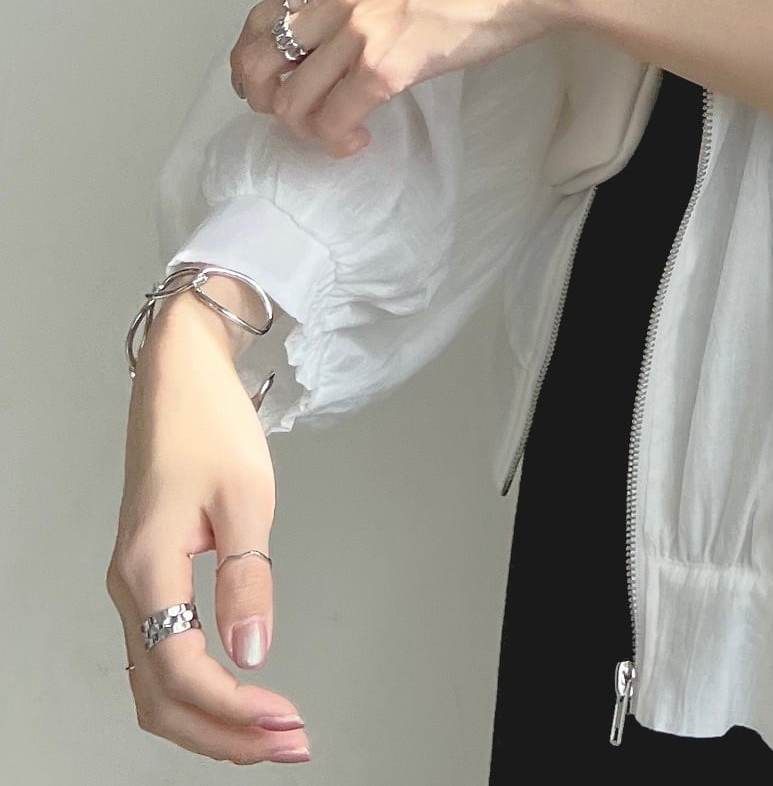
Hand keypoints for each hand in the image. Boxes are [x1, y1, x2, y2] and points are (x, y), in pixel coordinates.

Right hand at [107, 292, 310, 764]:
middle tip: (291, 746)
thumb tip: (253, 652)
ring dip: (210, 720)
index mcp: (148, 569)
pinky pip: (160, 656)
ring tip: (271, 734)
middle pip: (161, 697)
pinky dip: (195, 692)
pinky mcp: (148, 577)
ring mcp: (134, 585)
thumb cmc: (211, 424)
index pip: (183, 670)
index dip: (234, 708)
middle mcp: (130, 588)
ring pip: (155, 685)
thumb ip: (248, 576)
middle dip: (223, 734)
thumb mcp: (246, 496)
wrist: (179, 377)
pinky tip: (236, 697)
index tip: (288, 723)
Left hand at [230, 0, 563, 157]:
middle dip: (263, 98)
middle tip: (292, 118)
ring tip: (336, 134)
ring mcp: (358, 30)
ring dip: (305, 128)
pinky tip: (358, 141)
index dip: (251, 58)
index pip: (262, 15)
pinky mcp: (385, 66)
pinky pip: (333, 117)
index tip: (267, 84)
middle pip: (259, 59)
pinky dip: (336, 140)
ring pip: (291, 98)